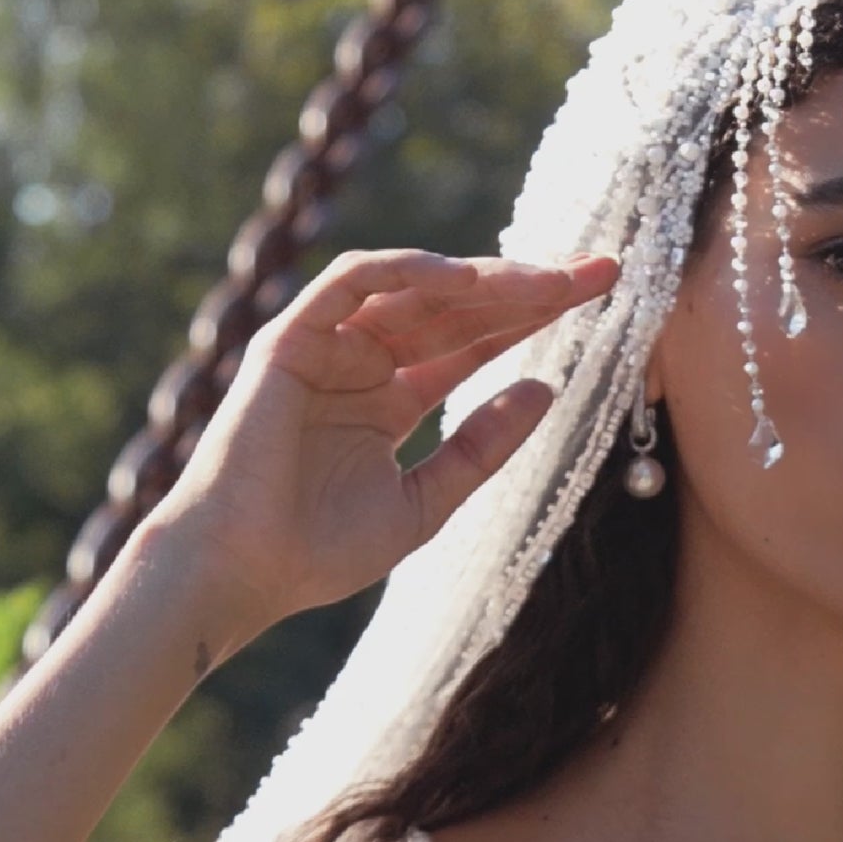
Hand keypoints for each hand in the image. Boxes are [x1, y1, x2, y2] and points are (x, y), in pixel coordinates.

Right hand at [140, 245, 616, 655]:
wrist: (243, 571)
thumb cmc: (318, 550)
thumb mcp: (425, 502)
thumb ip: (481, 448)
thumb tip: (546, 391)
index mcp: (392, 400)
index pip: (475, 343)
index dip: (534, 319)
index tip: (600, 299)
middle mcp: (362, 363)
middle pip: (457, 309)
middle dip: (527, 287)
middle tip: (598, 271)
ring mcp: (327, 345)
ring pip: (415, 289)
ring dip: (483, 278)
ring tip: (548, 280)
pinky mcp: (290, 337)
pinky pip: (351, 282)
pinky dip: (404, 270)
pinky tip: (462, 277)